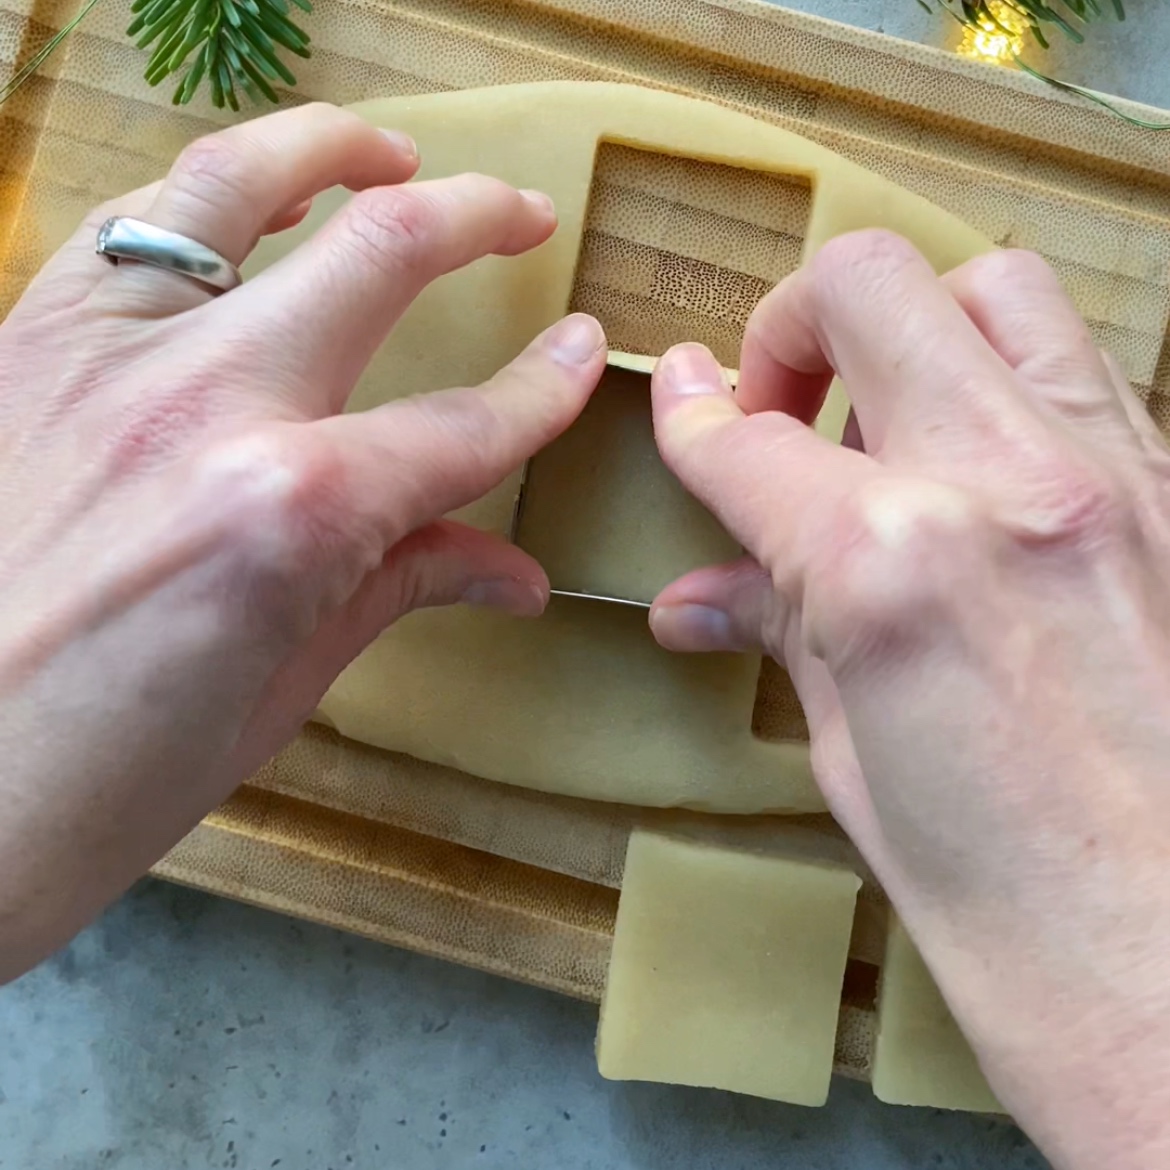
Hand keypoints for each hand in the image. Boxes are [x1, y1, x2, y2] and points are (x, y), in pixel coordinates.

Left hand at [0, 103, 605, 980]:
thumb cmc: (101, 779)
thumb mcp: (282, 690)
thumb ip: (399, 587)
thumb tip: (509, 572)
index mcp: (293, 511)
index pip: (463, 425)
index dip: (544, 388)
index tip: (582, 355)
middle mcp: (206, 404)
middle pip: (379, 253)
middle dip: (477, 217)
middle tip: (521, 213)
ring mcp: (102, 360)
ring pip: (234, 186)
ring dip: (331, 149)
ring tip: (388, 154)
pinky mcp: (22, 349)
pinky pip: (123, 233)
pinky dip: (198, 205)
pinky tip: (236, 213)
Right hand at [648, 232, 1169, 1169]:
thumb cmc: (1011, 912)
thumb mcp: (850, 759)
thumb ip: (783, 632)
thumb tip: (701, 596)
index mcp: (890, 566)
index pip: (746, 444)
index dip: (692, 418)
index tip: (681, 399)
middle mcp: (1010, 484)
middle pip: (868, 288)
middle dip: (790, 329)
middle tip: (776, 408)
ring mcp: (1118, 476)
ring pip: (993, 288)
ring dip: (911, 328)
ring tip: (881, 417)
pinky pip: (1081, 370)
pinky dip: (1005, 383)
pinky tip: (975, 470)